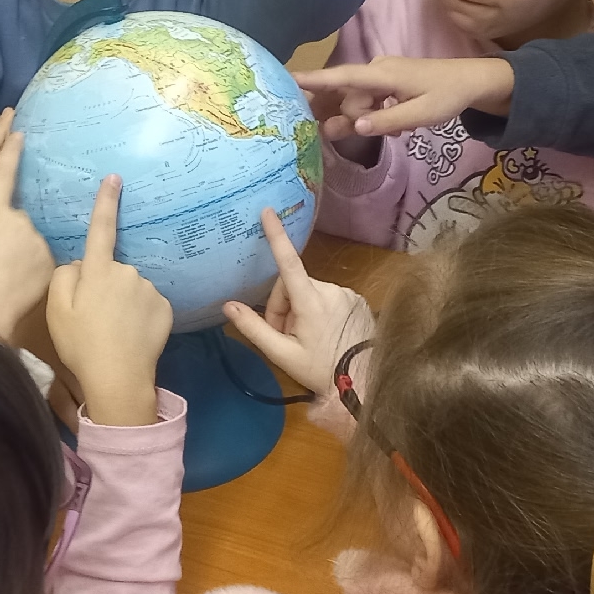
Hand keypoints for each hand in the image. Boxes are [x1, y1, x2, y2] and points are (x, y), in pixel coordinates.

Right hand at [0, 124, 54, 341]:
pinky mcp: (51, 262)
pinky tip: (19, 286)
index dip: (10, 151)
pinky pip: (42, 261)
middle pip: (17, 220)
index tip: (19, 131)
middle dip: (9, 234)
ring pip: (31, 242)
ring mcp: (38, 241)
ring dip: (22, 253)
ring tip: (5, 278)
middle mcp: (20, 220)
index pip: (2, 174)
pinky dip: (33, 269)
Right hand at [45, 177, 172, 426]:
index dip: (106, 202)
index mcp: (98, 270)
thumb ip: (64, 277)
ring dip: (123, 302)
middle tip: (92, 318)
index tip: (115, 177)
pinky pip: (147, 304)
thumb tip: (79, 263)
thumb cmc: (81, 344)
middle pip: (111, 270)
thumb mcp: (56, 310)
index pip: (101, 228)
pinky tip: (132, 336)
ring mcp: (149, 289)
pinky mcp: (165, 307)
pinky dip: (140, 316)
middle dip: (103, 285)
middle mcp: (127, 272)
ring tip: (113, 332)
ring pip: (130, 288)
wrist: (118, 378)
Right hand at [223, 209, 373, 393]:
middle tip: (282, 336)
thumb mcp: (283, 354)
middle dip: (282, 308)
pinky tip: (322, 335)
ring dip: (299, 311)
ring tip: (303, 339)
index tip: (268, 212)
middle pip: (292, 286)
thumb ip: (254, 328)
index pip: (289, 262)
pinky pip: (327, 298)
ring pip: (309, 292)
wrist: (364, 382)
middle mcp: (330, 290)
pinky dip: (318, 312)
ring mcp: (346, 294)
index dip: (277, 235)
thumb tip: (229, 306)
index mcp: (311, 301)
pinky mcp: (356, 300)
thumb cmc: (321, 369)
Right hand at [295, 57, 514, 139]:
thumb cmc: (448, 96)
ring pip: (359, 102)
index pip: (341, 77)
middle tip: (378, 132)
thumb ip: (386, 121)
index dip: (313, 80)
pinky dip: (377, 114)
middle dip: (355, 118)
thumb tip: (354, 126)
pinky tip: (398, 123)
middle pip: (349, 98)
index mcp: (382, 74)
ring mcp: (381, 75)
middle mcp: (376, 71)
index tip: (286, 79)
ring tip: (399, 128)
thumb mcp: (421, 114)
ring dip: (370, 118)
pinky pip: (369, 100)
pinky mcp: (386, 82)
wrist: (472, 81)